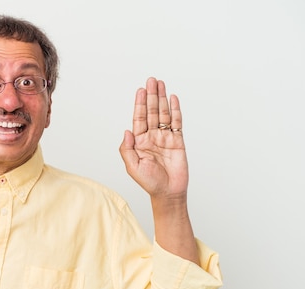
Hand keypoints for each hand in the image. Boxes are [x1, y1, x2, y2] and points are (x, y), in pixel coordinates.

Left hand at [119, 77, 187, 200]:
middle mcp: (152, 137)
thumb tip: (126, 130)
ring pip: (164, 114)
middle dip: (151, 96)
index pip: (139, 118)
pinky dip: (176, 110)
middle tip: (152, 80)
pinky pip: (177, 123)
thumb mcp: (132, 167)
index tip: (141, 90)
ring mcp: (165, 138)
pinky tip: (173, 99)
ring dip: (163, 99)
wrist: (168, 192)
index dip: (140, 104)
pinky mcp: (178, 141)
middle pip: (152, 112)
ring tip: (161, 84)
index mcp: (139, 142)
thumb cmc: (149, 182)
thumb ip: (127, 149)